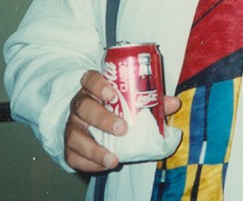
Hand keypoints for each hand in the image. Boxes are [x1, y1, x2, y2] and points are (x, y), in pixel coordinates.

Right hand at [64, 70, 180, 172]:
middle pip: (83, 107)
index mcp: (93, 88)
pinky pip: (73, 156)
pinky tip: (105, 164)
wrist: (92, 124)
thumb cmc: (115, 107)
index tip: (113, 94)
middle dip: (101, 118)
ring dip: (94, 148)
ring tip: (113, 157)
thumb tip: (173, 103)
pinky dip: (89, 163)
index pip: (89, 79)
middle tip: (122, 128)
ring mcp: (72, 126)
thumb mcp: (130, 100)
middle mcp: (79, 105)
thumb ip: (150, 100)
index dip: (98, 85)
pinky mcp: (69, 147)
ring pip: (75, 135)